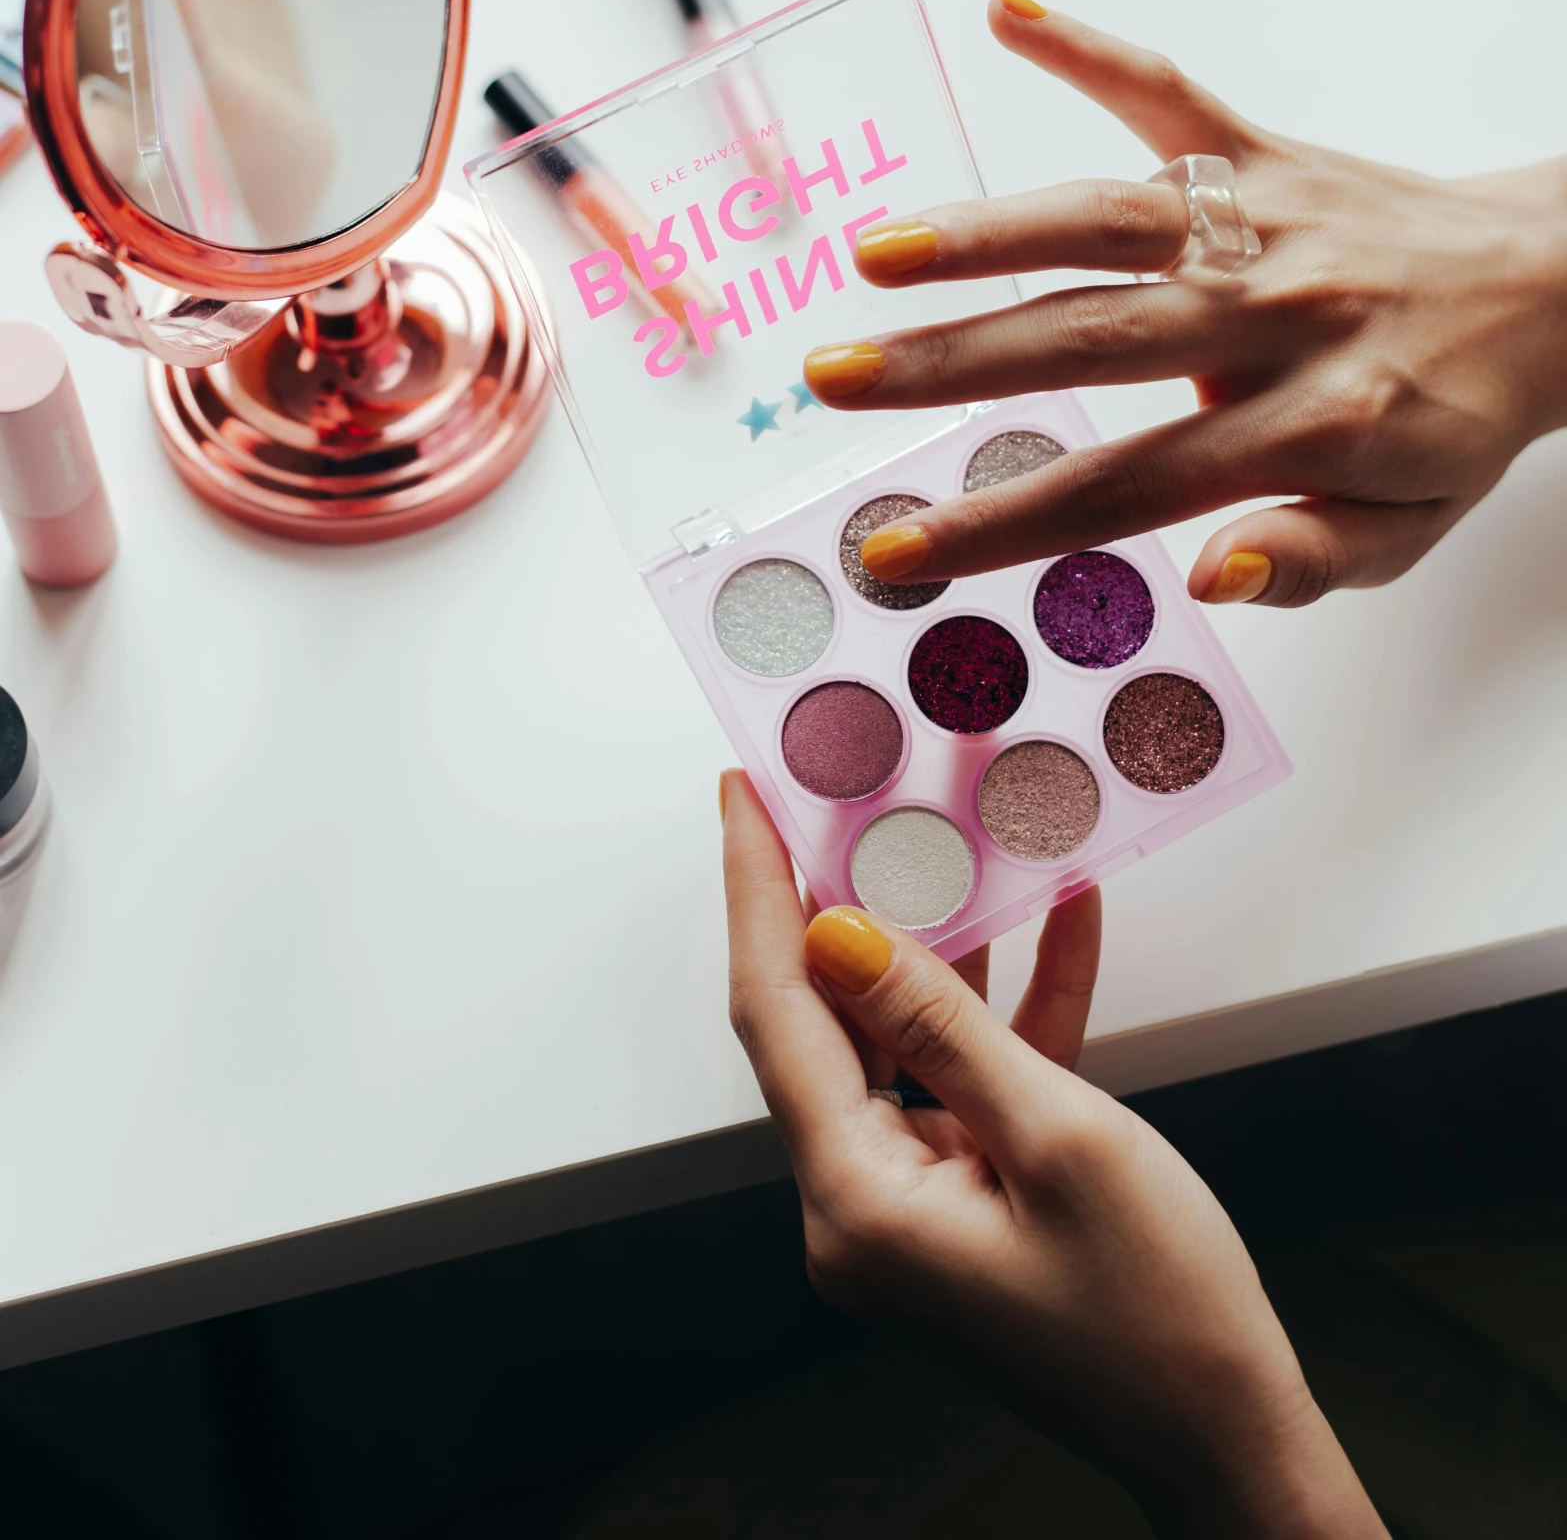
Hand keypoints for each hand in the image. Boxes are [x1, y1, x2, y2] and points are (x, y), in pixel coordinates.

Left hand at [722, 771, 1383, 1537]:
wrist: (1228, 1437)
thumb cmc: (1159, 1313)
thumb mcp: (1058, 1139)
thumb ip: (942, 1026)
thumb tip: (838, 936)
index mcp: (858, 1201)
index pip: (775, 1009)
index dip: (757, 890)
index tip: (744, 794)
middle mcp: (860, 1203)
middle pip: (828, 1014)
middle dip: (849, 892)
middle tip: (849, 790)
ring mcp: (911, 1202)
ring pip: (901, 1035)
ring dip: (944, 936)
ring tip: (955, 825)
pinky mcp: (964, 1199)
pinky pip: (966, 1079)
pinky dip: (1011, 1009)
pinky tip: (1059, 921)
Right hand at [803, 0, 1566, 606]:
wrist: (1548, 287)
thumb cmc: (1454, 418)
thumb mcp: (1408, 529)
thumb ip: (1314, 561)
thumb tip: (1206, 574)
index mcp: (1308, 424)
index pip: (1124, 488)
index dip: (1002, 525)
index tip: (897, 547)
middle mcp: (1278, 315)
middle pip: (1089, 342)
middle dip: (949, 366)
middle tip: (833, 379)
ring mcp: (1266, 222)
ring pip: (1107, 223)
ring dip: (984, 232)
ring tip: (876, 252)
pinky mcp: (1267, 153)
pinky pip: (1173, 95)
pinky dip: (1091, 48)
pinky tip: (1009, 11)